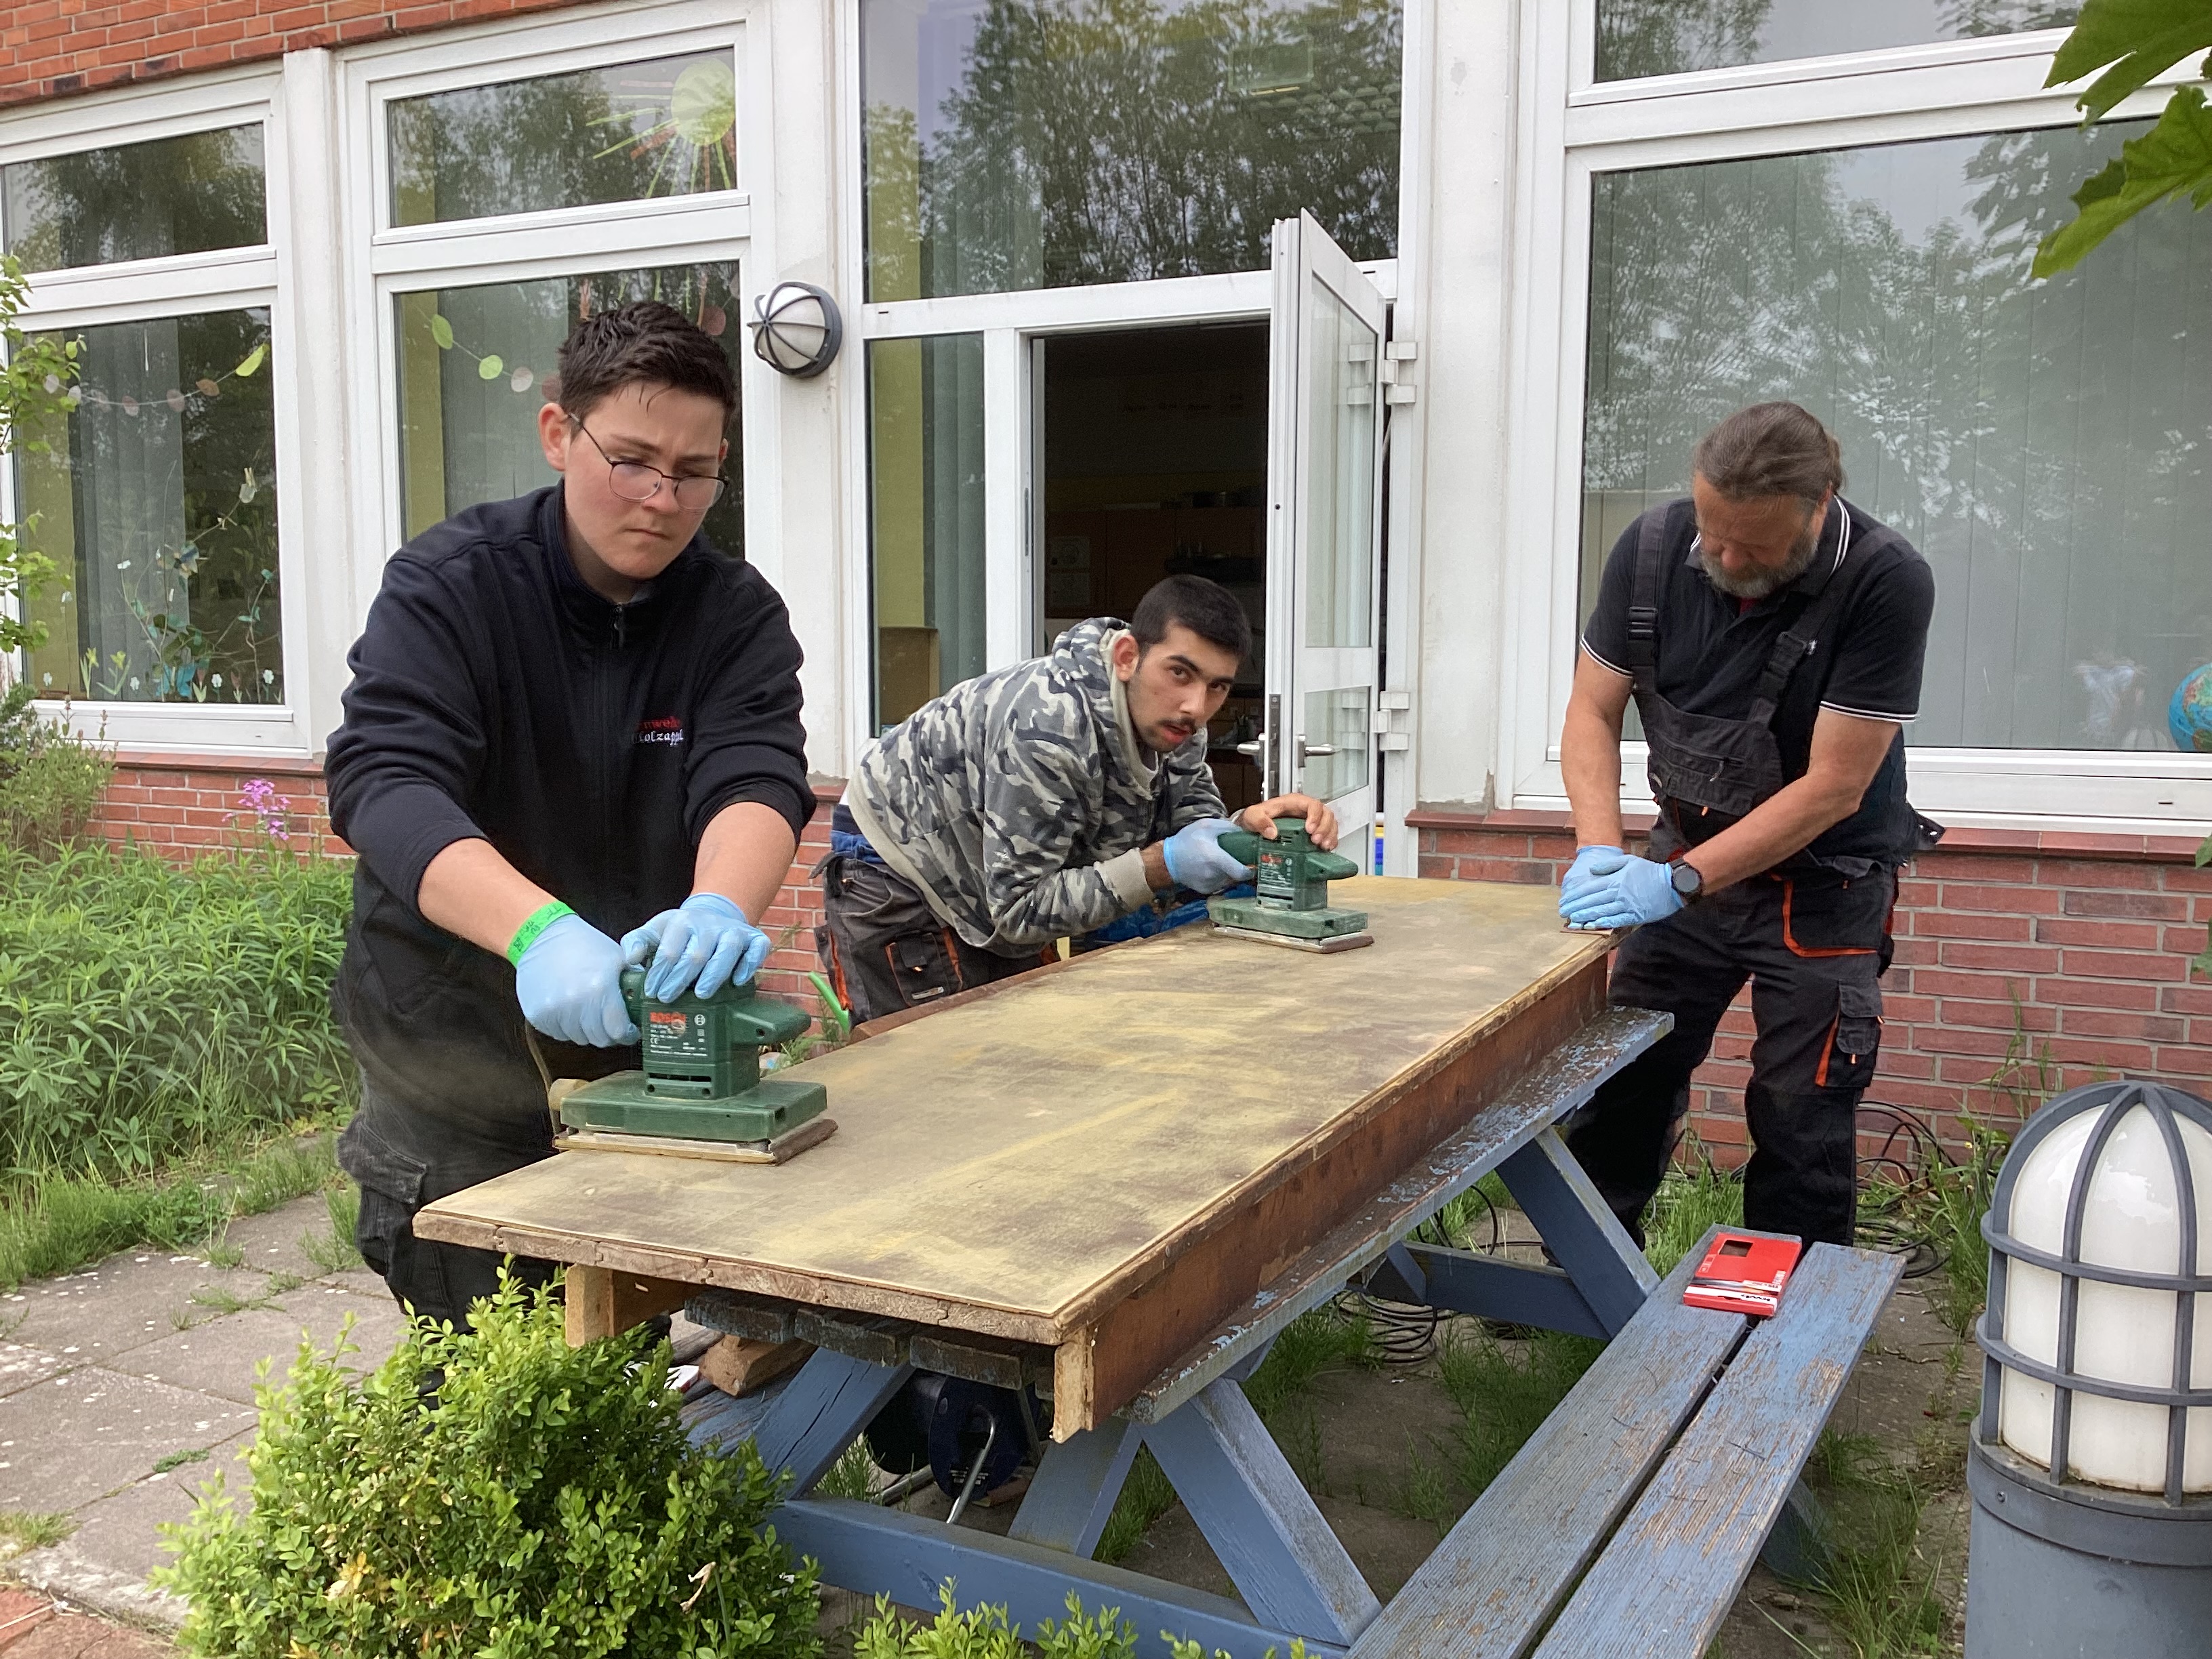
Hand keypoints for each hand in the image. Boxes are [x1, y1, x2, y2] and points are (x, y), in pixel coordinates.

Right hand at [514, 914, 636, 1046]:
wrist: (542, 937)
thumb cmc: (583, 945)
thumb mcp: (617, 957)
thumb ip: (634, 982)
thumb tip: (649, 1002)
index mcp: (600, 988)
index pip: (618, 1030)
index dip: (628, 1034)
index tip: (630, 1031)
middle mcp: (576, 1003)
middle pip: (599, 1039)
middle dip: (609, 1034)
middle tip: (610, 1024)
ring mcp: (554, 1010)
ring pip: (578, 1038)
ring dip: (587, 1031)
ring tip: (589, 1013)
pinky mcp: (537, 1014)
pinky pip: (558, 1034)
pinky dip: (567, 1027)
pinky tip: (570, 1010)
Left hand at [621, 892, 770, 1001]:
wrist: (713, 914)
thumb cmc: (680, 931)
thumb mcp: (655, 930)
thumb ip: (637, 941)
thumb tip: (631, 958)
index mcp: (682, 922)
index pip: (670, 950)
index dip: (659, 973)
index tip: (652, 992)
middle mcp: (709, 924)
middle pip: (696, 953)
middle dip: (681, 978)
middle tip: (668, 998)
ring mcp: (734, 930)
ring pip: (727, 950)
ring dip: (714, 973)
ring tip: (701, 994)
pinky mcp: (754, 937)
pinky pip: (757, 948)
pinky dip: (750, 963)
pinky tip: (739, 980)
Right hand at [1162, 817, 1256, 893]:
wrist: (1166, 860)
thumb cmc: (1186, 841)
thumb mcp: (1206, 825)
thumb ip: (1227, 827)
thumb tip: (1243, 833)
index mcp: (1216, 859)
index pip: (1242, 872)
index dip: (1250, 870)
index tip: (1253, 863)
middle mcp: (1214, 875)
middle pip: (1236, 874)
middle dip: (1238, 866)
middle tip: (1235, 856)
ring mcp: (1210, 885)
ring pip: (1228, 879)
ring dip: (1228, 871)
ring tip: (1218, 860)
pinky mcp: (1205, 890)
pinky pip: (1219, 883)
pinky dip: (1219, 876)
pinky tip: (1210, 867)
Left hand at [1239, 793, 1339, 849]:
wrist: (1254, 827)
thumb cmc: (1257, 817)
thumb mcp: (1253, 815)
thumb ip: (1259, 820)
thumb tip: (1271, 832)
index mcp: (1294, 802)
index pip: (1312, 804)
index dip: (1315, 816)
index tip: (1309, 828)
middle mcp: (1305, 811)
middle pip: (1326, 814)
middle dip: (1324, 828)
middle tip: (1316, 840)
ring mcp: (1312, 821)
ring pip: (1330, 824)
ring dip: (1329, 836)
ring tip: (1322, 846)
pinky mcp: (1313, 832)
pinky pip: (1328, 834)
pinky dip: (1330, 842)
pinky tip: (1325, 849)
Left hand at [1560, 856, 1684, 930]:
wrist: (1672, 883)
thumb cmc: (1650, 871)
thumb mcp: (1628, 861)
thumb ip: (1608, 865)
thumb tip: (1591, 870)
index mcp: (1615, 879)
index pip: (1590, 889)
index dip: (1575, 896)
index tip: (1564, 901)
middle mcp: (1618, 893)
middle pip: (1592, 901)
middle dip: (1575, 907)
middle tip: (1562, 912)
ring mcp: (1627, 905)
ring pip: (1602, 912)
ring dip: (1586, 916)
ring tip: (1573, 920)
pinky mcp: (1635, 915)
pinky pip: (1617, 920)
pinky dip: (1604, 923)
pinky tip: (1593, 925)